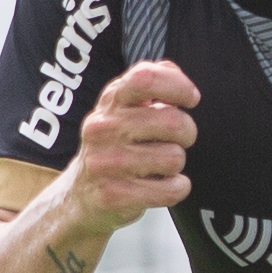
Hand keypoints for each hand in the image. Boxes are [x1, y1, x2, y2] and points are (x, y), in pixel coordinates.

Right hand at [67, 60, 198, 230]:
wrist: (81, 194)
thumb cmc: (116, 146)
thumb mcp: (126, 108)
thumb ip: (152, 85)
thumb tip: (176, 77)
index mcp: (111, 101)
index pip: (145, 78)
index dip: (177, 86)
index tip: (190, 99)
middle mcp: (103, 128)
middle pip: (171, 121)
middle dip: (187, 132)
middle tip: (179, 140)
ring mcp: (105, 162)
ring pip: (174, 158)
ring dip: (177, 164)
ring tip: (160, 166)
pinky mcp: (113, 195)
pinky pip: (170, 190)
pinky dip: (177, 189)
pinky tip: (162, 185)